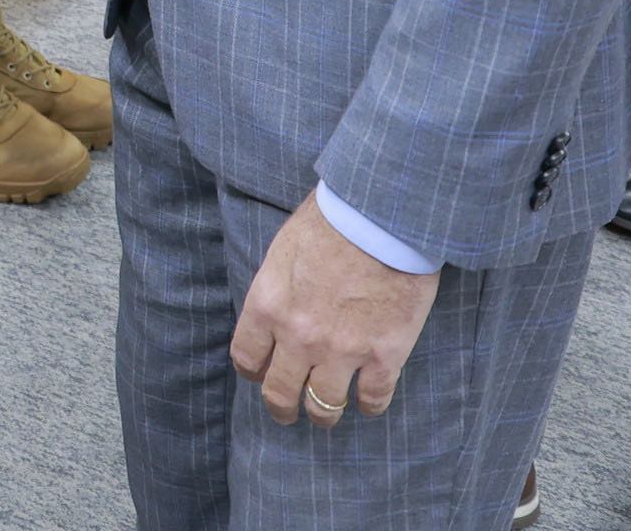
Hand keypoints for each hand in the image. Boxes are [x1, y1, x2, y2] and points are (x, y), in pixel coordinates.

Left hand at [231, 196, 438, 427]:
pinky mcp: (383, 356)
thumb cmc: (333, 219)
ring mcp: (341, 350)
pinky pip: (372, 400)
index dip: (254, 372)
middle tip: (287, 412)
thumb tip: (279, 304)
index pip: (246, 358)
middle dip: (281, 408)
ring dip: (323, 414)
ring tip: (327, 414)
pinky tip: (369, 402)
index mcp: (269, 305)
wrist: (383, 215)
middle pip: (279, 393)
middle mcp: (299, 336)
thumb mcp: (285, 249)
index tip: (262, 374)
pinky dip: (369, 406)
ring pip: (323, 407)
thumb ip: (278, 287)